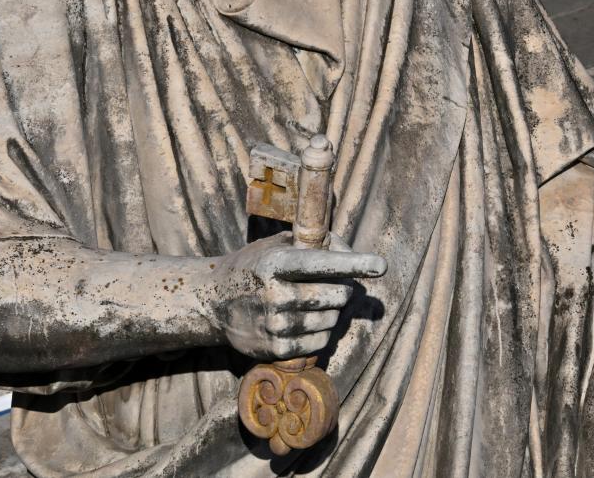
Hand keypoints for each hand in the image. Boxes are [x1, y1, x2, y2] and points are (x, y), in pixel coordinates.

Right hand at [210, 233, 385, 361]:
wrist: (212, 302)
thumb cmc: (252, 266)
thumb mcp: (273, 246)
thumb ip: (308, 245)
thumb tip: (347, 251)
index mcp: (275, 263)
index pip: (322, 263)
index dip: (353, 264)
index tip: (380, 264)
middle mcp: (275, 294)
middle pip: (334, 294)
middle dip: (341, 288)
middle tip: (332, 284)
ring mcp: (276, 324)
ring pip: (330, 319)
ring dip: (332, 311)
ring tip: (315, 302)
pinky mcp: (276, 349)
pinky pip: (319, 342)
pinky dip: (322, 331)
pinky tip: (307, 321)